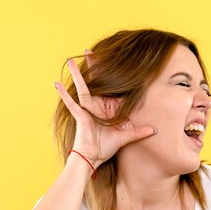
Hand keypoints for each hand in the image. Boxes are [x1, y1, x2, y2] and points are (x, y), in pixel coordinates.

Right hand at [54, 49, 156, 169]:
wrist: (92, 158)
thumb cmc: (105, 148)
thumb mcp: (125, 138)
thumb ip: (138, 133)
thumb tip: (154, 130)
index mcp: (107, 109)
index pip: (110, 89)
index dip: (111, 76)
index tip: (112, 61)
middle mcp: (96, 106)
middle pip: (95, 82)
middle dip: (92, 67)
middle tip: (89, 50)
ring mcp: (86, 110)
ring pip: (81, 88)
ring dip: (76, 75)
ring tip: (69, 60)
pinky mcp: (80, 116)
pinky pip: (71, 103)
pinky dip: (64, 94)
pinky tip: (56, 84)